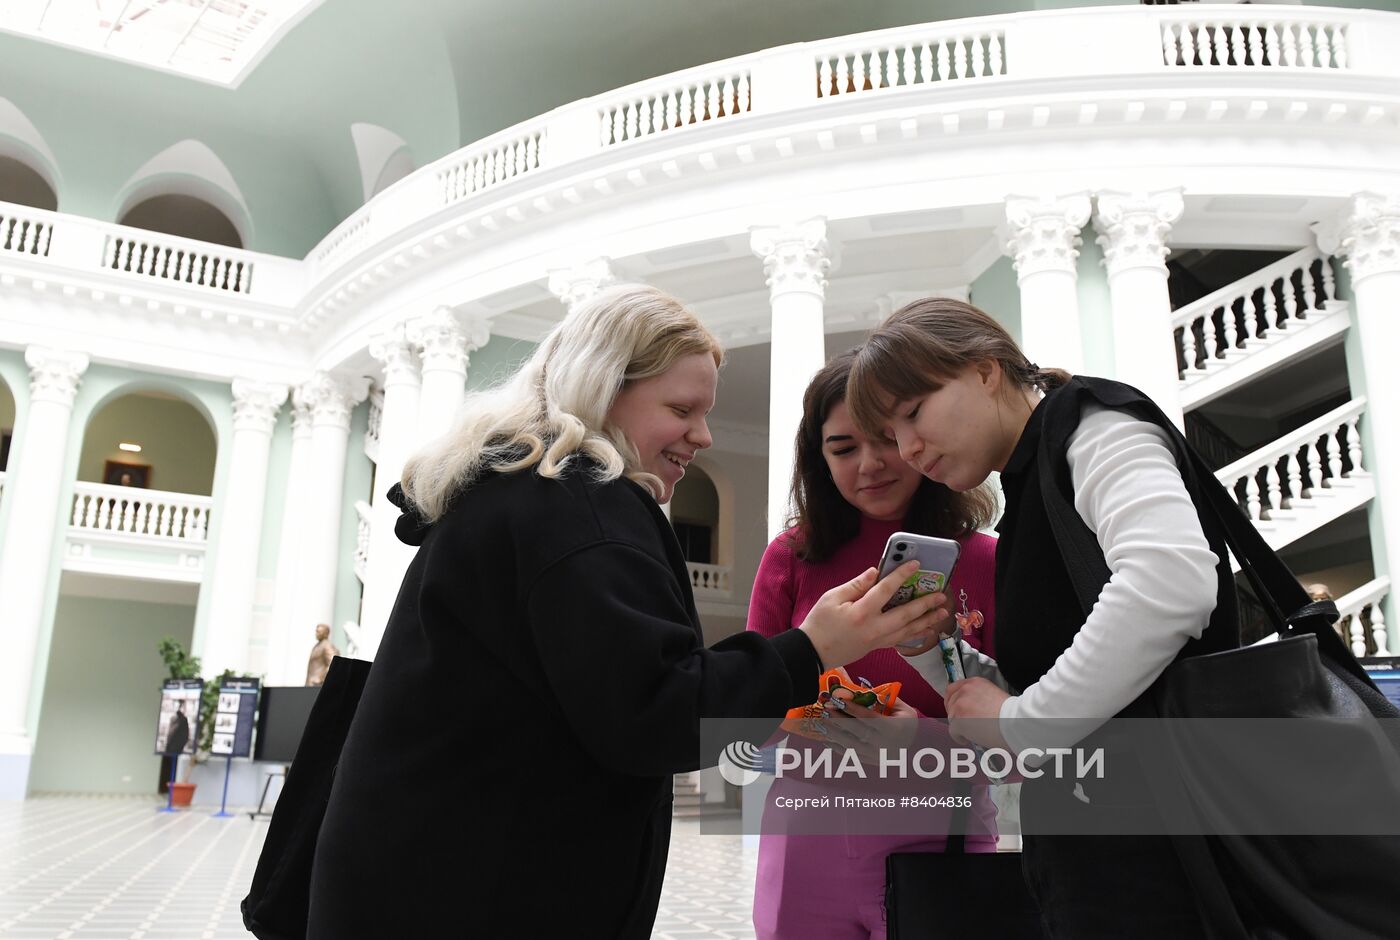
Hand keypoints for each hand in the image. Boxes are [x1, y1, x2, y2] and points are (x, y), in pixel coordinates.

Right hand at [798, 561, 949, 667]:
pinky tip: (926, 629)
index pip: (886, 590)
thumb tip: (876, 572)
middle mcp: (874, 628)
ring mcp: (877, 640)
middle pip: (906, 614)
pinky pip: (901, 640)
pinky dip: (916, 634)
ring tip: (942, 612)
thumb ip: (856, 584)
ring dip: (927, 620)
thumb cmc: (819, 623)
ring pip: (908, 630)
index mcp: (861, 612)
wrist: (812, 653)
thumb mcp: (832, 597)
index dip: (902, 574)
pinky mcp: (877, 647)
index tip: (916, 564)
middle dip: (925, 604)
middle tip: (941, 595)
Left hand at [820, 693, 918, 764]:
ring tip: (822, 722)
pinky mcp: (869, 762)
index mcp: (894, 729)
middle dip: (839, 719)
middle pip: (857, 731)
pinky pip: (850, 755)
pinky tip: (826, 738)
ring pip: (851, 745)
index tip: (839, 700)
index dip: (853, 708)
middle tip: (826, 708)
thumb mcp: (902, 707)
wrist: (915, 745)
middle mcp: (885, 745)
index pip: (869, 718)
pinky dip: (836, 747)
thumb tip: (860, 689)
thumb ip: (884, 698)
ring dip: (834, 733)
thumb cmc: (906, 722)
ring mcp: (876, 756)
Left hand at [945, 678, 1009, 750]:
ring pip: (952, 718)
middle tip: (962, 722)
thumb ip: (978, 697)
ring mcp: (960, 705)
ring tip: (972, 731)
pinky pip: (953, 731)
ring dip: (959, 725)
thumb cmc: (1011, 713)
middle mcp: (965, 691)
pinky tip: (969, 738)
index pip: (953, 688)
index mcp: (974, 682)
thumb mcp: (993, 694)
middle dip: (954, 713)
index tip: (956, 708)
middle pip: (949, 702)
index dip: (953, 700)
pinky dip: (959, 737)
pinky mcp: (958, 721)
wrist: (1016, 723)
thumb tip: (971, 707)